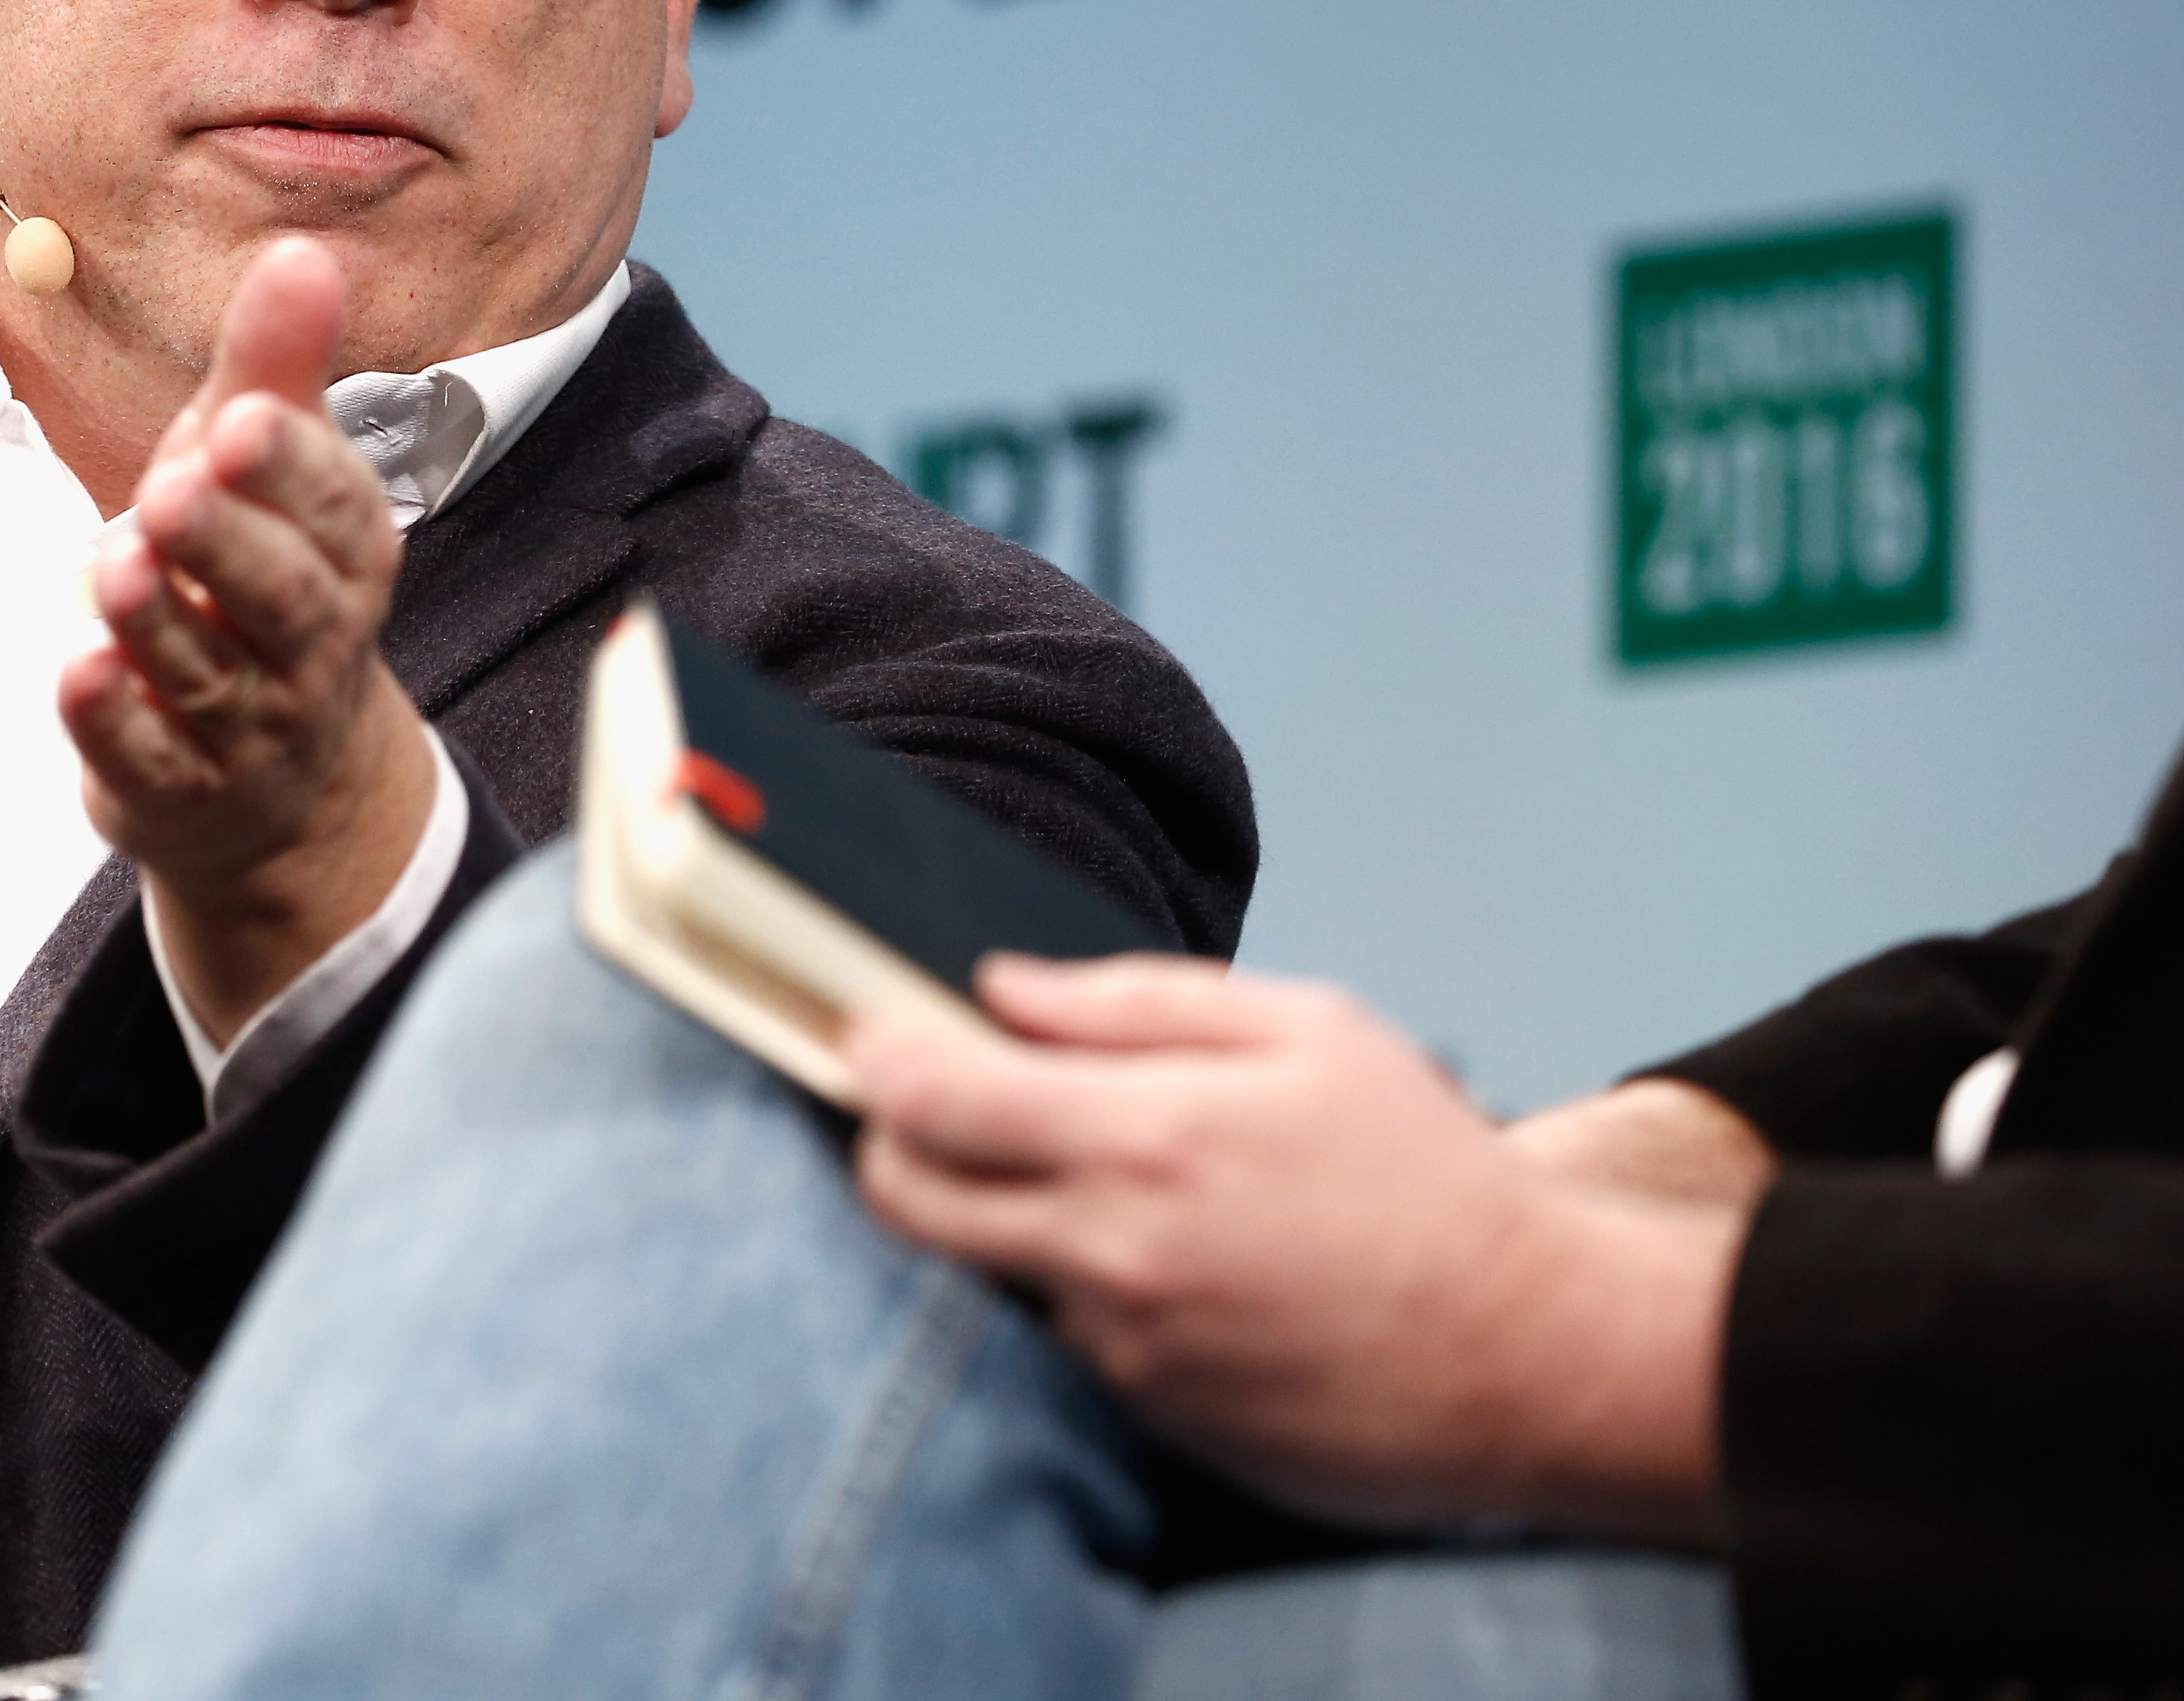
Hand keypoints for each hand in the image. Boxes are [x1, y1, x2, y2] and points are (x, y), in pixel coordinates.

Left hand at [62, 236, 433, 1048]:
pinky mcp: (178, 787)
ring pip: (209, 673)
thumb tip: (304, 250)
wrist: (280, 782)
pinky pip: (150, 757)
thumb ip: (275, 367)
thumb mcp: (265, 471)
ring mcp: (249, 725)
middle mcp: (311, 643)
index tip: (239, 418)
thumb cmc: (256, 580)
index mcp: (345, 552)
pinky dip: (114, 720)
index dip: (288, 466)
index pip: (331, 507)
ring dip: (161, 620)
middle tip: (172, 487)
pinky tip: (75, 672)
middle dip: (228, 539)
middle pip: (281, 595)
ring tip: (116, 562)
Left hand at [853, 956, 1737, 1542]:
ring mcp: (1126, 1345)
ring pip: (988, 1269)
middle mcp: (1113, 1250)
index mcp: (1145, 1137)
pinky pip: (1070, 1336)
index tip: (865, 1039)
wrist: (1538, 1352)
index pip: (932, 1100)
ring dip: (1002, 1219)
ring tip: (1103, 1186)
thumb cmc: (1434, 1178)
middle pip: (907, 1199)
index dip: (874, 1062)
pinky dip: (1085, 1290)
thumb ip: (1137, 1001)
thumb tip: (1006, 988)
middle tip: (924, 1110)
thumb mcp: (1310, 1033)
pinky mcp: (1153, 1413)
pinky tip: (1178, 1266)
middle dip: (888, 1145)